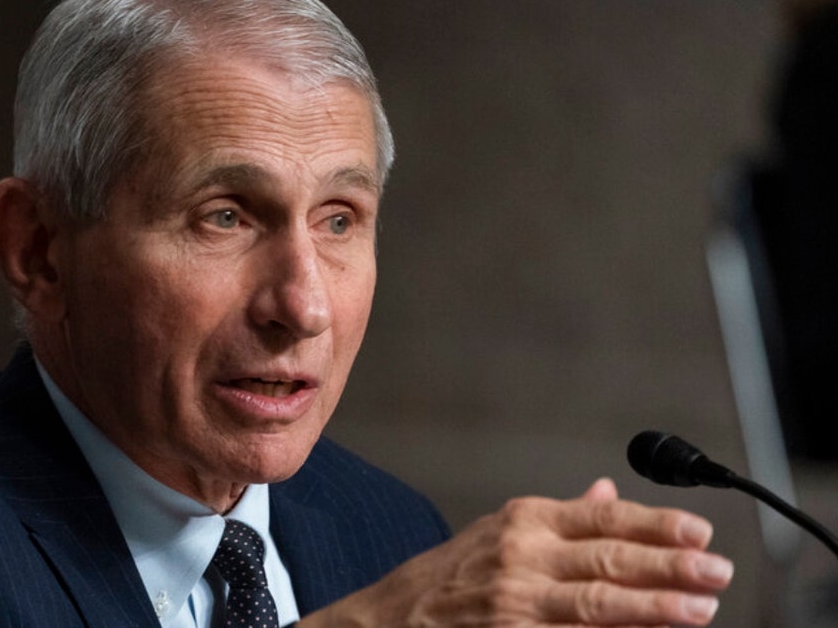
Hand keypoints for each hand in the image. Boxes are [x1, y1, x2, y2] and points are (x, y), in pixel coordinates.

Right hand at [297, 478, 732, 625]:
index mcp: (524, 519)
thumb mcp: (501, 529)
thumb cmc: (449, 576)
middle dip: (669, 565)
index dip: (655, 524)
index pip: (602, 517)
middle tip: (716, 570)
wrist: (393, 618)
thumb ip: (560, 517)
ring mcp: (515, 601)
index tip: (700, 531)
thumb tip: (609, 493)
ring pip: (597, 602)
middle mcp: (520, 555)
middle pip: (608, 558)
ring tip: (698, 608)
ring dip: (653, 606)